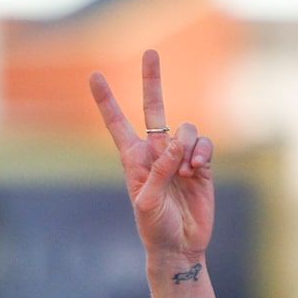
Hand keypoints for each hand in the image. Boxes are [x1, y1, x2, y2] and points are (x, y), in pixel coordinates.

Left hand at [88, 50, 213, 264]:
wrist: (180, 246)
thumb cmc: (154, 227)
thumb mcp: (147, 201)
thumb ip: (160, 170)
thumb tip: (177, 141)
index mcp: (133, 159)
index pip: (117, 124)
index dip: (106, 100)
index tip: (93, 75)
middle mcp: (156, 152)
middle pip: (153, 108)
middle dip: (152, 80)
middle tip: (151, 52)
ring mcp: (180, 157)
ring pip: (186, 128)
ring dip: (188, 144)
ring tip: (188, 170)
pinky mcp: (201, 165)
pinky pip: (204, 144)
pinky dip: (201, 152)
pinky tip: (197, 170)